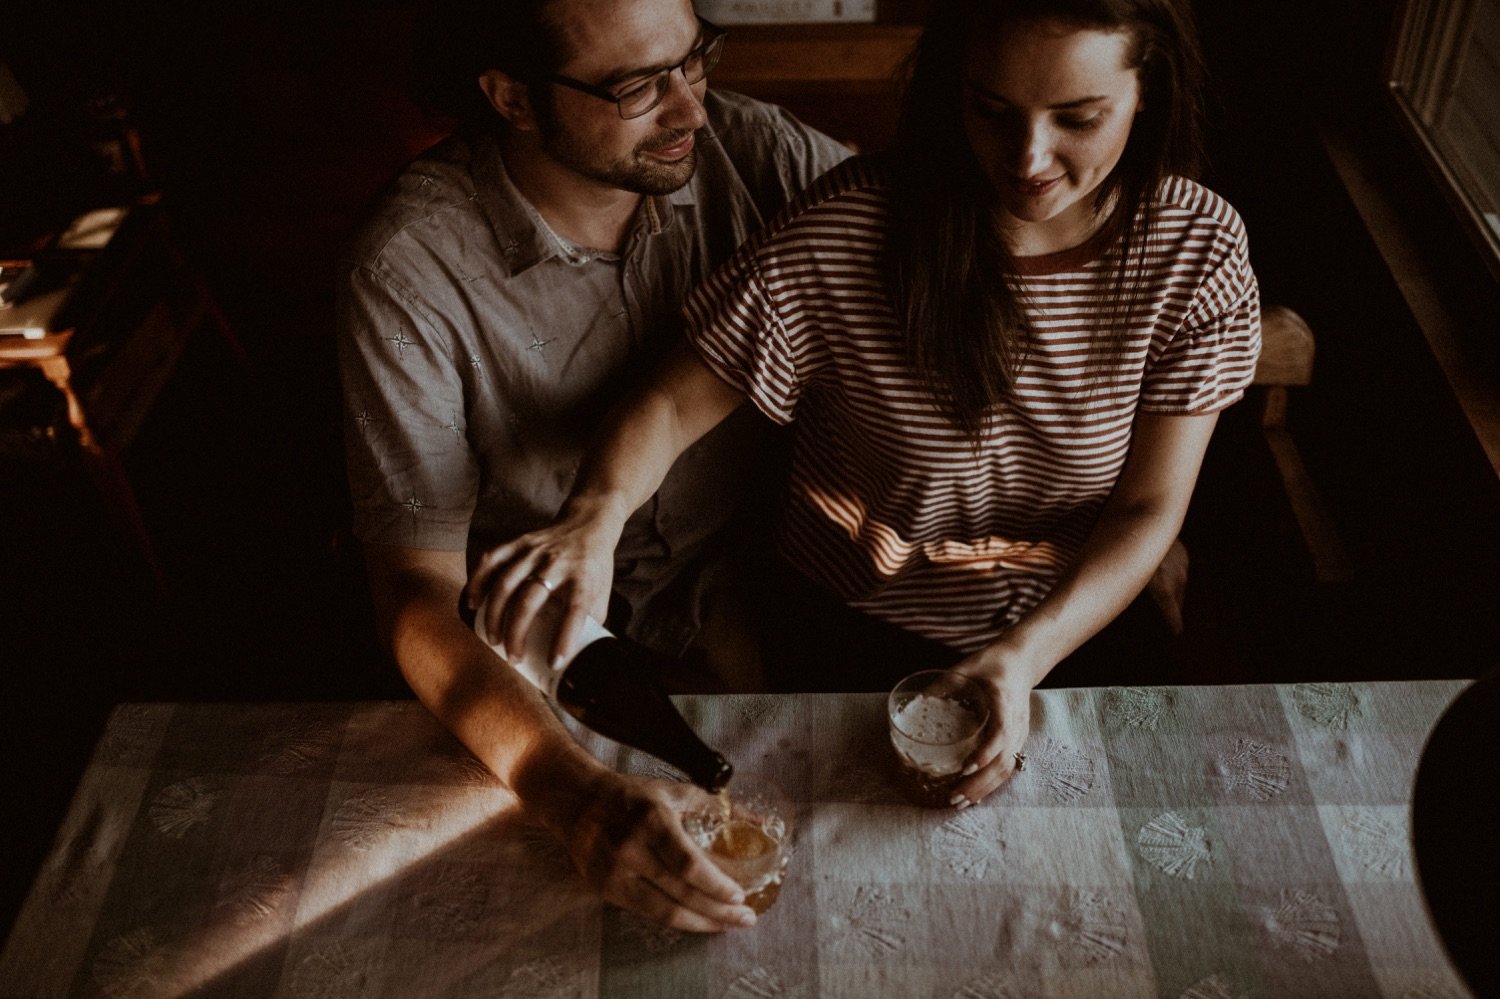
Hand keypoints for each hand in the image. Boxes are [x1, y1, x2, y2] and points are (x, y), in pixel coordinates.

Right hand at [464, 504, 623, 665]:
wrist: (588, 523)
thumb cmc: (594, 567)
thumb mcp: (602, 593)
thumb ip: (591, 623)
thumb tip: (580, 658)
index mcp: (584, 578)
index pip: (575, 611)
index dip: (564, 638)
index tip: (554, 663)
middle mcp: (558, 563)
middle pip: (530, 600)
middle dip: (517, 633)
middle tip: (513, 657)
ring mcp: (535, 550)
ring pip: (506, 583)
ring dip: (495, 615)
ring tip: (493, 640)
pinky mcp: (519, 542)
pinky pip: (492, 560)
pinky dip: (478, 581)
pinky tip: (473, 603)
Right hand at [548, 771, 758, 931]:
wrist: (579, 801)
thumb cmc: (632, 796)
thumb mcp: (674, 792)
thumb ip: (716, 806)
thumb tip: (758, 821)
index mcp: (652, 821)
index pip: (689, 865)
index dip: (716, 886)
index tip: (739, 895)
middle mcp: (632, 849)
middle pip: (681, 893)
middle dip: (718, 911)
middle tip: (745, 917)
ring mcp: (615, 873)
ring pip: (664, 912)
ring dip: (701, 923)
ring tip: (727, 925)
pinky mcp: (606, 889)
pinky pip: (647, 913)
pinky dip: (676, 920)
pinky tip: (697, 920)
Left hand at [948, 659, 1032, 806]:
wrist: (1022, 662)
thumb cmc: (993, 663)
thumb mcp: (966, 667)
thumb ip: (943, 684)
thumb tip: (917, 702)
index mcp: (1006, 702)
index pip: (1000, 733)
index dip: (985, 753)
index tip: (966, 767)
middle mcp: (1016, 723)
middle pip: (1004, 761)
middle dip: (979, 783)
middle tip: (954, 796)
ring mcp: (1020, 734)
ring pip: (1007, 769)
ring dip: (984, 789)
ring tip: (960, 802)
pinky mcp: (1017, 740)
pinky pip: (1007, 767)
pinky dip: (990, 783)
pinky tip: (973, 794)